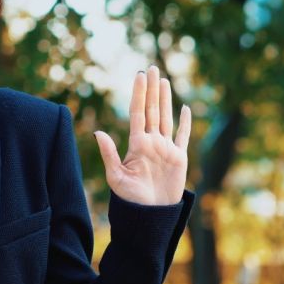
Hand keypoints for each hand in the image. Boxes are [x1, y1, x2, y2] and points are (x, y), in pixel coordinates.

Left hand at [93, 66, 190, 205]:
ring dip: (165, 99)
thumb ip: (109, 154)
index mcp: (136, 144)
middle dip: (152, 89)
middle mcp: (151, 142)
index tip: (139, 76)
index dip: (139, 93)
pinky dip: (185, 122)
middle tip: (151, 68)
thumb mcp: (116, 176)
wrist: (150, 215)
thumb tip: (98, 132)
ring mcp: (166, 148)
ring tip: (163, 80)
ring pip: (166, 117)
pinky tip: (185, 108)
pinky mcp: (179, 158)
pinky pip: (183, 136)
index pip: (138, 112)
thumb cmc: (130, 199)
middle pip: (152, 109)